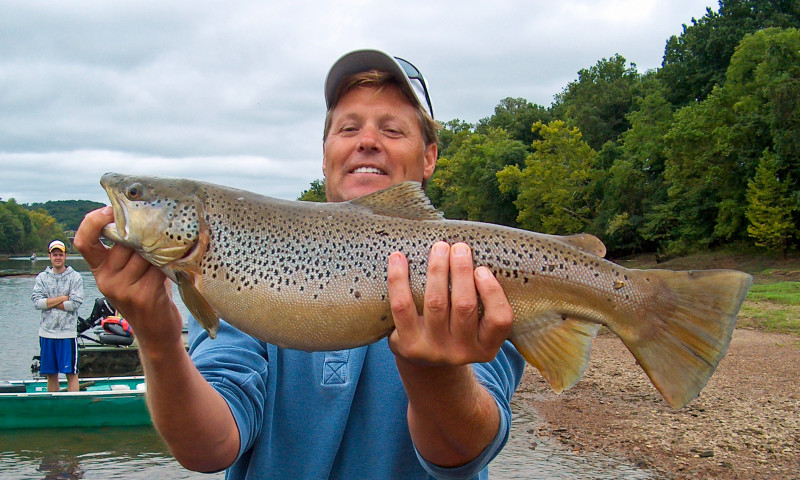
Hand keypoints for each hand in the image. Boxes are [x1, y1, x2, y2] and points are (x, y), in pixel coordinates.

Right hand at [74, 207, 182, 348]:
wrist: (157, 332)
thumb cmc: (148, 292)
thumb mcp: (132, 270)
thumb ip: (130, 248)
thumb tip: (142, 212)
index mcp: (100, 269)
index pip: (84, 241)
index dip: (93, 222)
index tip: (110, 208)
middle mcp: (106, 279)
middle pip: (124, 241)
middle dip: (144, 233)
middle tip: (161, 229)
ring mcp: (123, 288)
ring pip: (143, 252)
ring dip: (160, 248)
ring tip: (171, 250)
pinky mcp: (143, 295)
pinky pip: (158, 266)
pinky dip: (169, 262)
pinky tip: (176, 263)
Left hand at [387, 241, 512, 365]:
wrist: (423, 364)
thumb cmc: (455, 332)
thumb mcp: (476, 327)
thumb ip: (482, 300)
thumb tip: (474, 254)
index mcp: (486, 347)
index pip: (499, 320)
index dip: (492, 292)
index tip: (482, 269)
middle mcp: (461, 352)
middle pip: (464, 306)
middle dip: (462, 271)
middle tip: (459, 248)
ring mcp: (433, 350)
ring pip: (436, 303)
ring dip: (438, 270)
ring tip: (439, 248)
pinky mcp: (407, 344)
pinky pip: (403, 307)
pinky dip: (399, 279)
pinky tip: (399, 258)